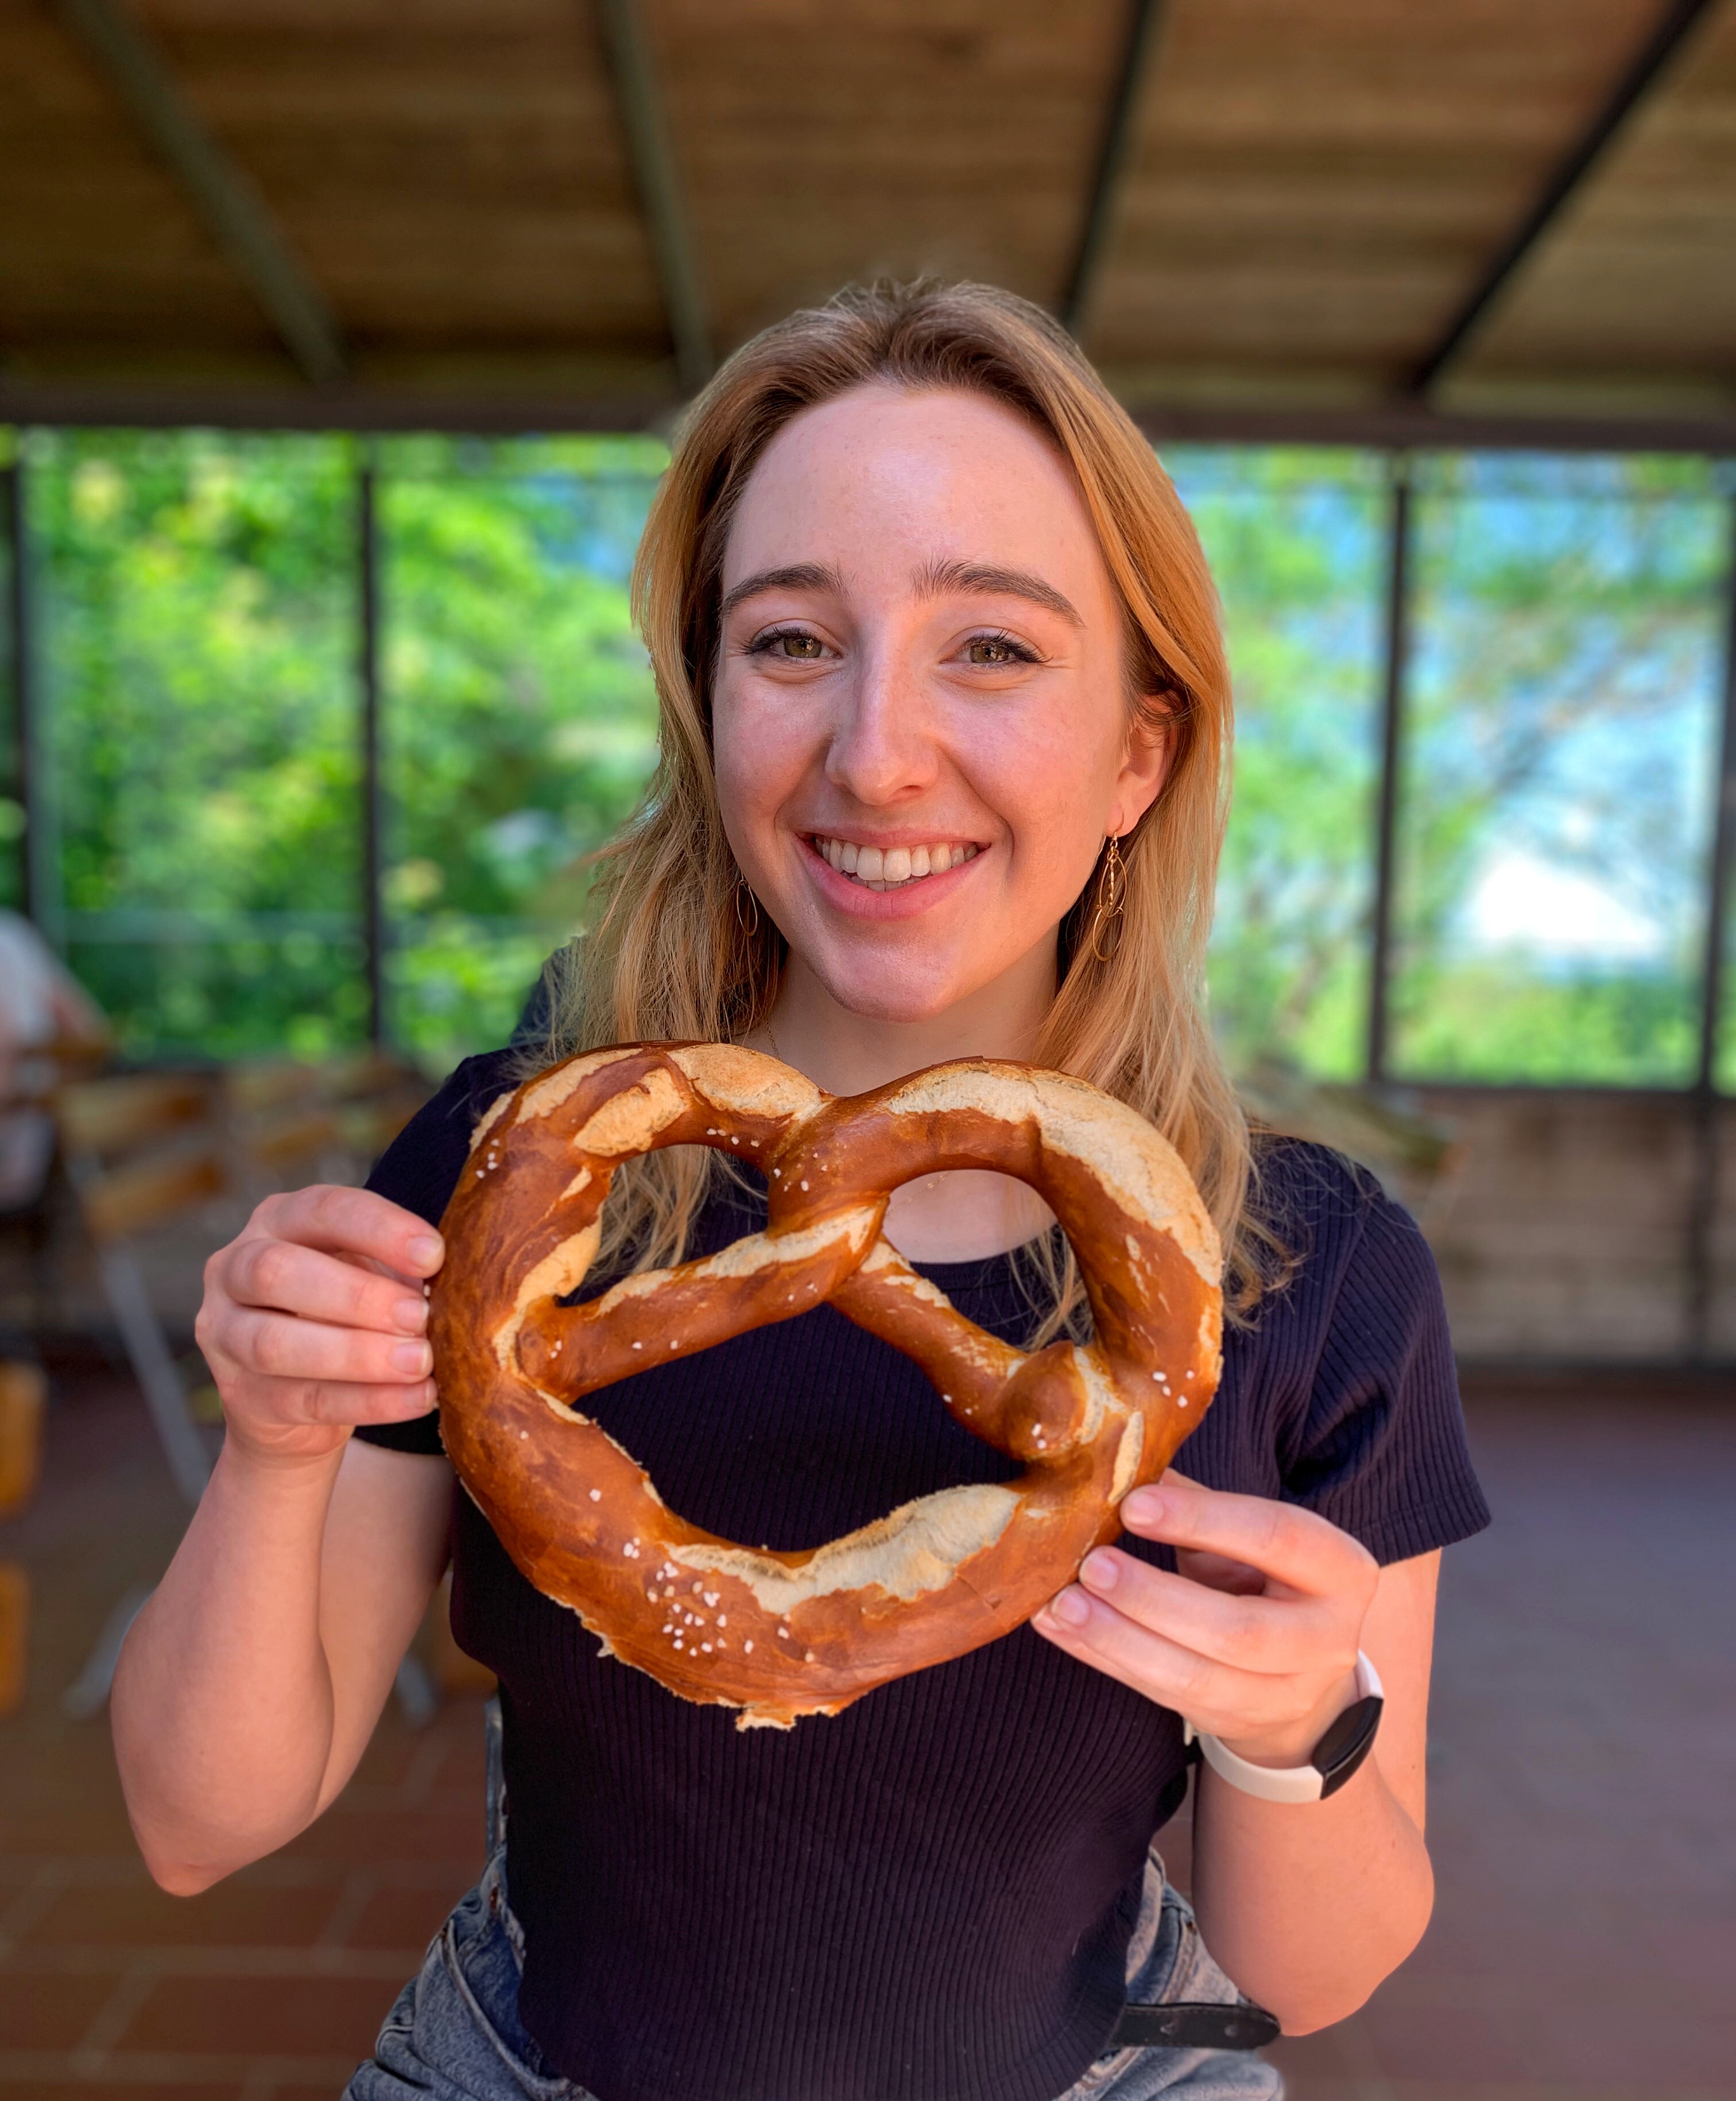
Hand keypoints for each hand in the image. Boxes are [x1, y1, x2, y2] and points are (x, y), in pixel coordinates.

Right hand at [195, 1186, 444, 1466]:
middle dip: (356, 1295)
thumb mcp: (369, 1274)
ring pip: (275, 1343)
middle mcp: (237, 1268)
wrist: (297, 1398)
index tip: (434, 1255)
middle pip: (277, 1272)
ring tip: (421, 1363)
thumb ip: (401, 1269)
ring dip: (357, 1354)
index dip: (378, 1229)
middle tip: (419, 1316)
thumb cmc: (346, 1312)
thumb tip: (461, 1279)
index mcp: (280, 1220)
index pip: (322, 1209)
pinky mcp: (240, 1395)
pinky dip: (367, 1400)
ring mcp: (225, 1334)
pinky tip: (417, 1398)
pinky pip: (301, 1399)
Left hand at [1032, 1471, 1378, 1768]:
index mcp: (1340, 1570)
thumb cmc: (1266, 1578)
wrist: (1302, 1675)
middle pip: (1237, 1630)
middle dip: (1155, 1598)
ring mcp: (1283, 1695)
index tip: (1133, 1504)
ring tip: (1063, 1604)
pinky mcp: (1234, 1724)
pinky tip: (1060, 1629)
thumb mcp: (1252, 1534)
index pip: (1277, 1538)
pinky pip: (1163, 1696)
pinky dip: (1106, 1660)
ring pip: (1196, 1677)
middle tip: (1092, 1566)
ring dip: (1120, 1640)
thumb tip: (1124, 1458)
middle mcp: (1325, 1641)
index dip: (1204, 1521)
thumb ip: (1197, 1503)